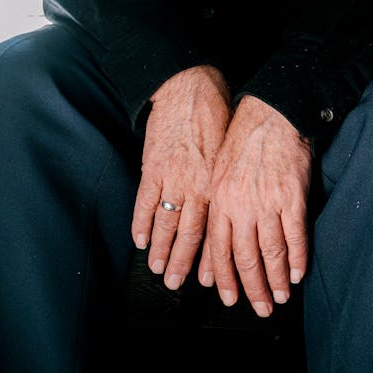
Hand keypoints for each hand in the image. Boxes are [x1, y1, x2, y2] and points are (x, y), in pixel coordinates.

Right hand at [131, 65, 231, 289]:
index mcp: (218, 184)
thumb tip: (233, 204)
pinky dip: (141, 222)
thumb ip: (227, 179)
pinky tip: (139, 240)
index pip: (215, 231)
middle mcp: (197, 186)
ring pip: (166, 223)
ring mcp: (172, 177)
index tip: (210, 280)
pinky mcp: (152, 166)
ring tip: (157, 269)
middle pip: (189, 235)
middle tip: (176, 285)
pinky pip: (145, 201)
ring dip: (160, 250)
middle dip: (182, 263)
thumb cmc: (217, 113)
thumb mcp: (231, 149)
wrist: (190, 87)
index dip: (211, 259)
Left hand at [198, 94, 310, 316]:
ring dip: (277, 280)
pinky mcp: (292, 197)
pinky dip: (298, 259)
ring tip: (281, 296)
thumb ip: (220, 206)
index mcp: (219, 199)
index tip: (229, 298)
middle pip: (245, 259)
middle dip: (253, 289)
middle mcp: (240, 205)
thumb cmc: (244, 140)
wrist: (271, 113)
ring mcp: (267, 202)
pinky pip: (295, 237)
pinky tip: (298, 272)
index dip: (225, 278)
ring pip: (271, 254)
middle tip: (261, 307)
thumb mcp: (219, 172)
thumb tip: (219, 242)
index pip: (219, 250)